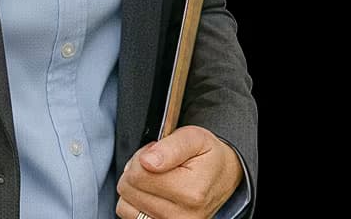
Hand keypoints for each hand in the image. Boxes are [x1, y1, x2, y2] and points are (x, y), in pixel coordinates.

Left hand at [115, 124, 241, 218]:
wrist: (224, 175)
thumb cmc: (207, 156)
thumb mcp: (194, 138)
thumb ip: (169, 147)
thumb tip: (147, 161)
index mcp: (190, 192)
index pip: (137, 176)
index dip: (141, 157)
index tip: (155, 153)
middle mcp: (183, 216)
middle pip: (129, 191)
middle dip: (136, 171)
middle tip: (156, 164)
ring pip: (126, 206)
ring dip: (134, 189)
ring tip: (154, 178)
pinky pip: (132, 217)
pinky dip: (136, 203)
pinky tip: (152, 192)